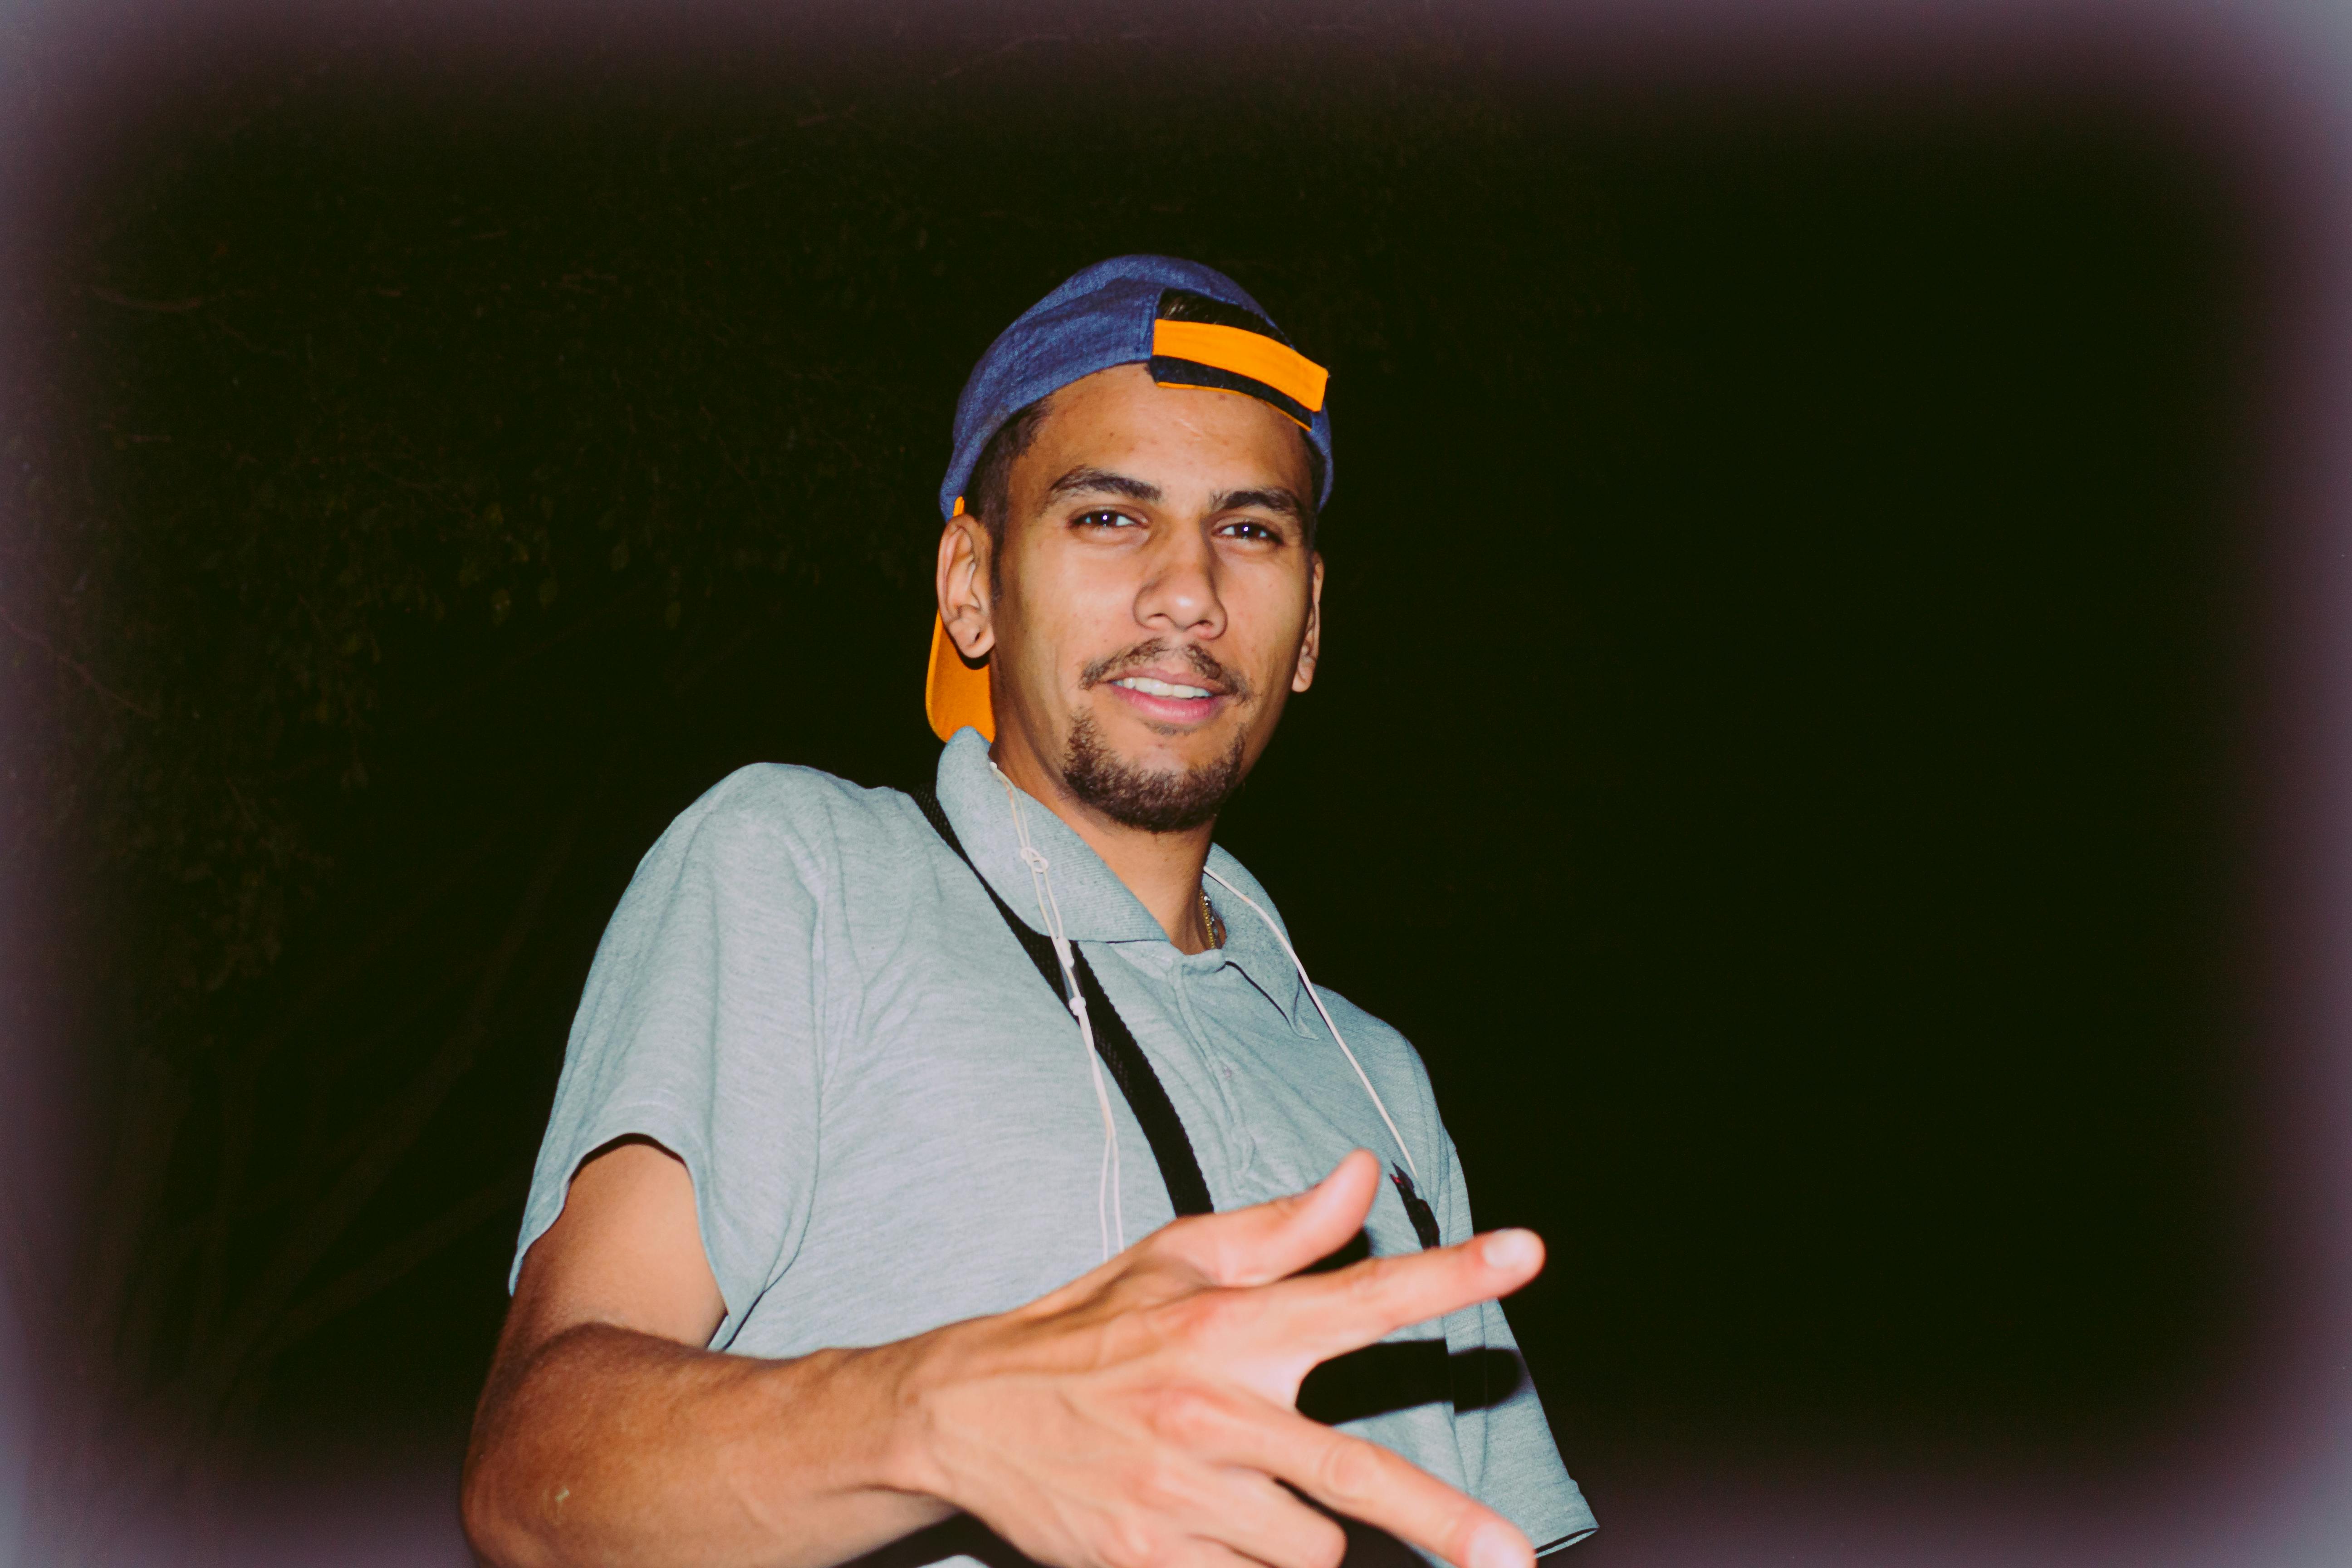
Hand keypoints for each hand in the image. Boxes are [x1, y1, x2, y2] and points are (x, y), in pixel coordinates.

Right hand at [892, 1150, 1545, 1567]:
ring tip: (1241, 1491)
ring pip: (1311, 1548)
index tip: (1526, 1253)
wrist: (966, 1413)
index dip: (1450, 1276)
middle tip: (1513, 1559)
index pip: (1361, 1294)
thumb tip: (1365, 1173)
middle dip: (1445, 1520)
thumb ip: (1286, 1229)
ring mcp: (1182, 1496)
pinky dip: (1245, 1565)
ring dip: (1301, 1533)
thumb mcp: (1177, 1259)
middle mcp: (1212, 1410)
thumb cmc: (1089, 1330)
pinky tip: (1205, 1529)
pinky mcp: (1151, 1561)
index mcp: (1230, 1326)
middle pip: (1356, 1474)